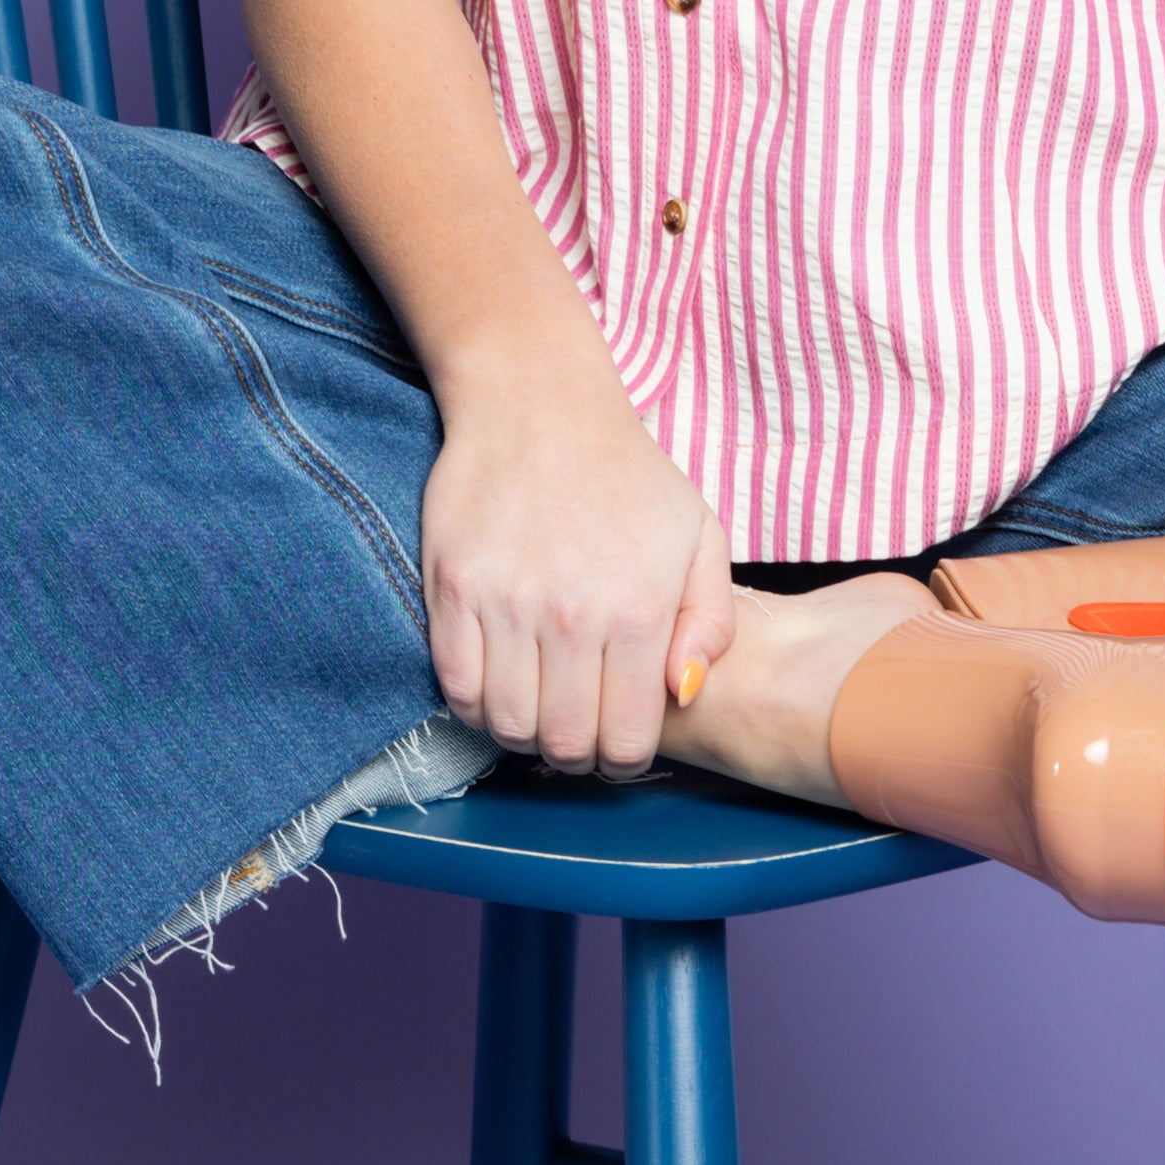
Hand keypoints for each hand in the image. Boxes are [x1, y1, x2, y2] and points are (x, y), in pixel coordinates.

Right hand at [420, 347, 738, 771]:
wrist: (540, 403)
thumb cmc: (627, 474)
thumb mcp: (699, 534)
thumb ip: (711, 622)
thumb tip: (683, 692)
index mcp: (639, 610)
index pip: (625, 741)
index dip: (623, 761)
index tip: (617, 745)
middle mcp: (572, 616)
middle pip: (562, 744)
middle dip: (575, 754)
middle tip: (576, 729)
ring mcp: (506, 604)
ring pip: (505, 724)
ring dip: (522, 731)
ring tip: (537, 704)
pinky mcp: (453, 589)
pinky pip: (455, 687)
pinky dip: (475, 703)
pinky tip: (497, 682)